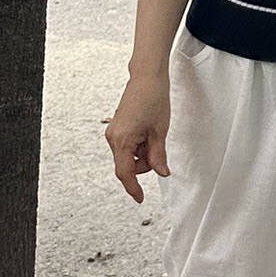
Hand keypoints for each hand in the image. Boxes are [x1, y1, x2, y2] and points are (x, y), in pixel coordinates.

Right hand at [105, 74, 170, 203]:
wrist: (147, 77)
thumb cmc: (154, 99)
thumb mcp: (160, 131)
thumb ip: (158, 155)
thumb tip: (162, 173)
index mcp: (122, 140)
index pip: (125, 173)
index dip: (133, 188)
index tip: (140, 199)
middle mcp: (113, 138)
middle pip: (129, 165)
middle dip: (145, 162)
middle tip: (158, 144)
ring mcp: (113, 132)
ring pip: (129, 156)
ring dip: (143, 152)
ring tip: (154, 132)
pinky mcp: (117, 128)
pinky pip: (127, 146)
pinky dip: (139, 145)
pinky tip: (148, 130)